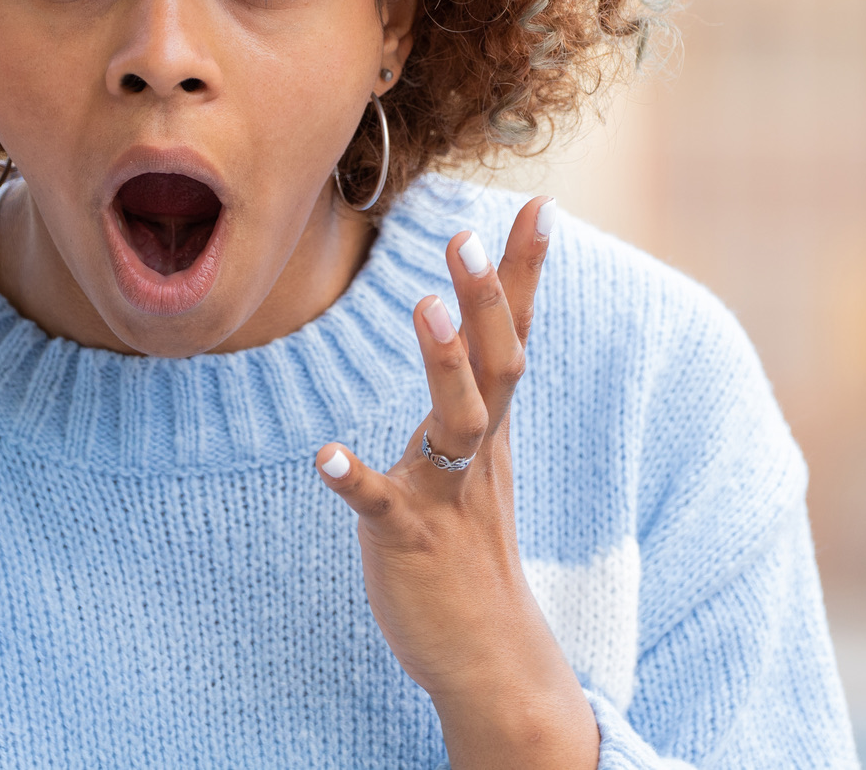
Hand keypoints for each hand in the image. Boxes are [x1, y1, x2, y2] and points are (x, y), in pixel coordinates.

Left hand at [317, 197, 598, 767]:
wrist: (490, 660)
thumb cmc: (471, 550)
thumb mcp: (479, 460)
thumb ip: (471, 396)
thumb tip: (466, 328)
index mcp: (489, 429)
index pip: (515, 336)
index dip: (525, 272)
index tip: (542, 204)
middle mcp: (476, 452)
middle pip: (497, 365)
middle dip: (487, 300)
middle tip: (467, 236)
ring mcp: (446, 494)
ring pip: (455, 422)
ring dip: (443, 366)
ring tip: (425, 307)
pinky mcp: (409, 539)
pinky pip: (382, 504)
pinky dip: (354, 478)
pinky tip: (323, 456)